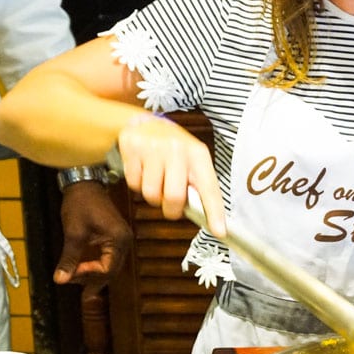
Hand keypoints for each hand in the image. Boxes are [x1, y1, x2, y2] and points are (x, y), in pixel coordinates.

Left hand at [54, 181, 132, 289]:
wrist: (84, 183)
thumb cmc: (80, 203)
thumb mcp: (73, 232)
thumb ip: (69, 258)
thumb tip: (60, 279)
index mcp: (119, 240)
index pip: (107, 269)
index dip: (88, 275)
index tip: (70, 274)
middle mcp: (124, 242)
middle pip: (111, 271)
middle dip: (91, 279)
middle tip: (72, 285)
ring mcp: (121, 239)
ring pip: (110, 266)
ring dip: (93, 274)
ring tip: (75, 280)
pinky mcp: (115, 237)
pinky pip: (108, 258)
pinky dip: (96, 265)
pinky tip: (84, 270)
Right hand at [116, 113, 225, 235]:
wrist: (144, 122)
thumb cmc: (173, 149)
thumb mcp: (192, 160)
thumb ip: (197, 185)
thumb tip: (204, 217)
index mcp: (198, 154)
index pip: (209, 188)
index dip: (214, 212)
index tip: (219, 231)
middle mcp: (178, 150)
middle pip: (174, 197)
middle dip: (171, 209)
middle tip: (170, 204)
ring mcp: (154, 149)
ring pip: (152, 194)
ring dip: (153, 196)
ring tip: (157, 181)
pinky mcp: (133, 149)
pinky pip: (134, 184)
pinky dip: (138, 184)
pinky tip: (143, 171)